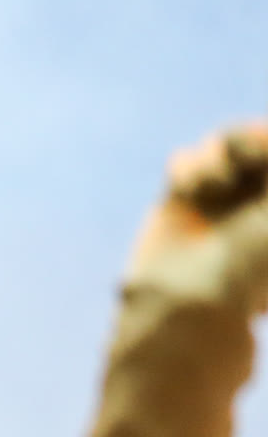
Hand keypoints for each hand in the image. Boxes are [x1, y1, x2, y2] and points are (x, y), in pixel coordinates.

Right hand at [124, 122, 267, 313]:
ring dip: (216, 157)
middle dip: (249, 140)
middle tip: (243, 157)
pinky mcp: (178, 201)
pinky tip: (189, 193)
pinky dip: (187, 169)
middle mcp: (255, 197)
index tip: (265, 155)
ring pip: (220, 143)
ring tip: (212, 186)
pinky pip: (183, 160)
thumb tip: (253, 137)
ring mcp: (218, 197)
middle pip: (254, 137)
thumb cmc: (252, 263)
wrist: (192, 299)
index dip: (267, 142)